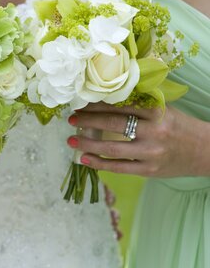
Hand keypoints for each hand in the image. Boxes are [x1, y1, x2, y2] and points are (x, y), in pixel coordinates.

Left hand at [67, 102, 207, 176]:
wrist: (205, 151)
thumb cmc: (179, 127)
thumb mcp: (164, 109)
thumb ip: (139, 104)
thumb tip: (105, 97)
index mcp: (157, 112)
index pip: (120, 104)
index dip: (98, 103)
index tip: (81, 102)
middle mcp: (153, 131)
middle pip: (113, 124)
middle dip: (88, 120)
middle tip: (71, 118)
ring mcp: (150, 153)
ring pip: (112, 148)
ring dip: (87, 143)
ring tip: (71, 140)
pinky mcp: (149, 170)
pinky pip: (118, 167)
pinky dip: (99, 163)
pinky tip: (84, 159)